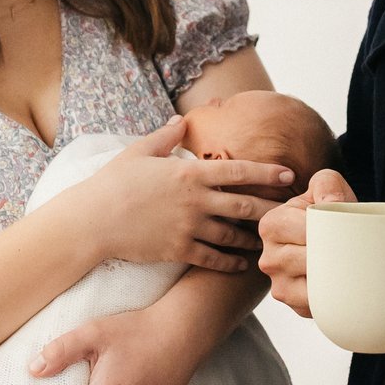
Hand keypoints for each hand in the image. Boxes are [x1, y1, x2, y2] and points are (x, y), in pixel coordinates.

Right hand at [72, 119, 295, 272]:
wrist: (92, 220)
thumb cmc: (113, 183)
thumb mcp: (139, 152)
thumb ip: (165, 137)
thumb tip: (181, 121)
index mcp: (189, 173)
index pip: (238, 169)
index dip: (267, 171)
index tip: (289, 173)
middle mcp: (195, 200)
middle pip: (245, 204)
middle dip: (271, 207)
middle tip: (292, 210)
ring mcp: (189, 227)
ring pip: (233, 235)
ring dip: (252, 238)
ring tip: (267, 238)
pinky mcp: (179, 251)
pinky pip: (213, 259)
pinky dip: (230, 262)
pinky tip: (241, 264)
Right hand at [255, 169, 356, 316]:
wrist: (335, 243)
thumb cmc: (331, 215)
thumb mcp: (327, 188)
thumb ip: (327, 184)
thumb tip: (331, 204)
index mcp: (271, 225)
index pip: (306, 229)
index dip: (332, 230)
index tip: (349, 229)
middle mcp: (268, 258)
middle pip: (311, 259)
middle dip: (337, 253)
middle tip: (357, 248)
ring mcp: (279, 286)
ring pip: (315, 284)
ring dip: (338, 275)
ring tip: (352, 264)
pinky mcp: (295, 307)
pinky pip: (320, 304)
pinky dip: (335, 295)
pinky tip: (344, 283)